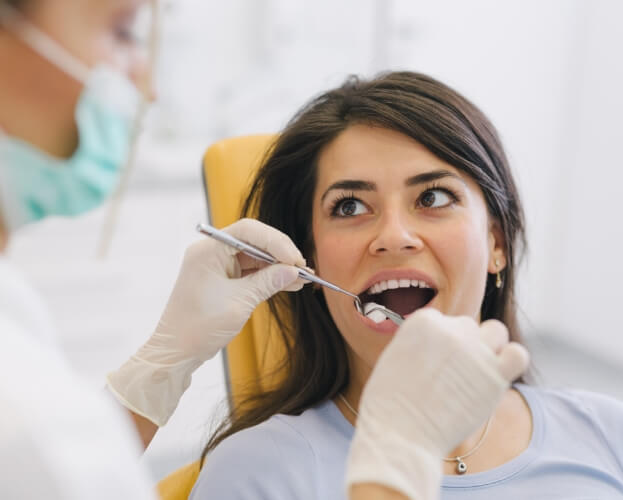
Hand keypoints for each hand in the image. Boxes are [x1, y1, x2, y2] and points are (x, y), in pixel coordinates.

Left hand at [107, 218, 305, 425]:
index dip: (276, 242)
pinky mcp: (222, 279)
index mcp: (208, 250)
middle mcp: (211, 252)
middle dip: (279, 253)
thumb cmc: (198, 327)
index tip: (295, 259)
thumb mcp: (239, 303)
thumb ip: (267, 282)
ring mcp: (216, 265)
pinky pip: (250, 271)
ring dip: (277, 266)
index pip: (248, 232)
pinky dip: (268, 277)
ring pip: (254, 256)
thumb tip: (293, 271)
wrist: (176, 352)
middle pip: (253, 240)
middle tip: (301, 268)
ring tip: (301, 278)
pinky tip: (288, 283)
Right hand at [346, 309, 528, 499]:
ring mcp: (476, 352)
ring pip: (496, 332)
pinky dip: (511, 361)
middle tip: (450, 375)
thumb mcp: (395, 357)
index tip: (431, 363)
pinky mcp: (496, 376)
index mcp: (424, 321)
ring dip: (489, 347)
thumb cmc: (390, 404)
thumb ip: (420, 343)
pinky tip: (497, 376)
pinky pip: (518, 355)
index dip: (438, 343)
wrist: (400, 434)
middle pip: (467, 327)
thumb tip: (439, 345)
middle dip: (461, 347)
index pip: (442, 320)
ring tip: (476, 371)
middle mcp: (451, 329)